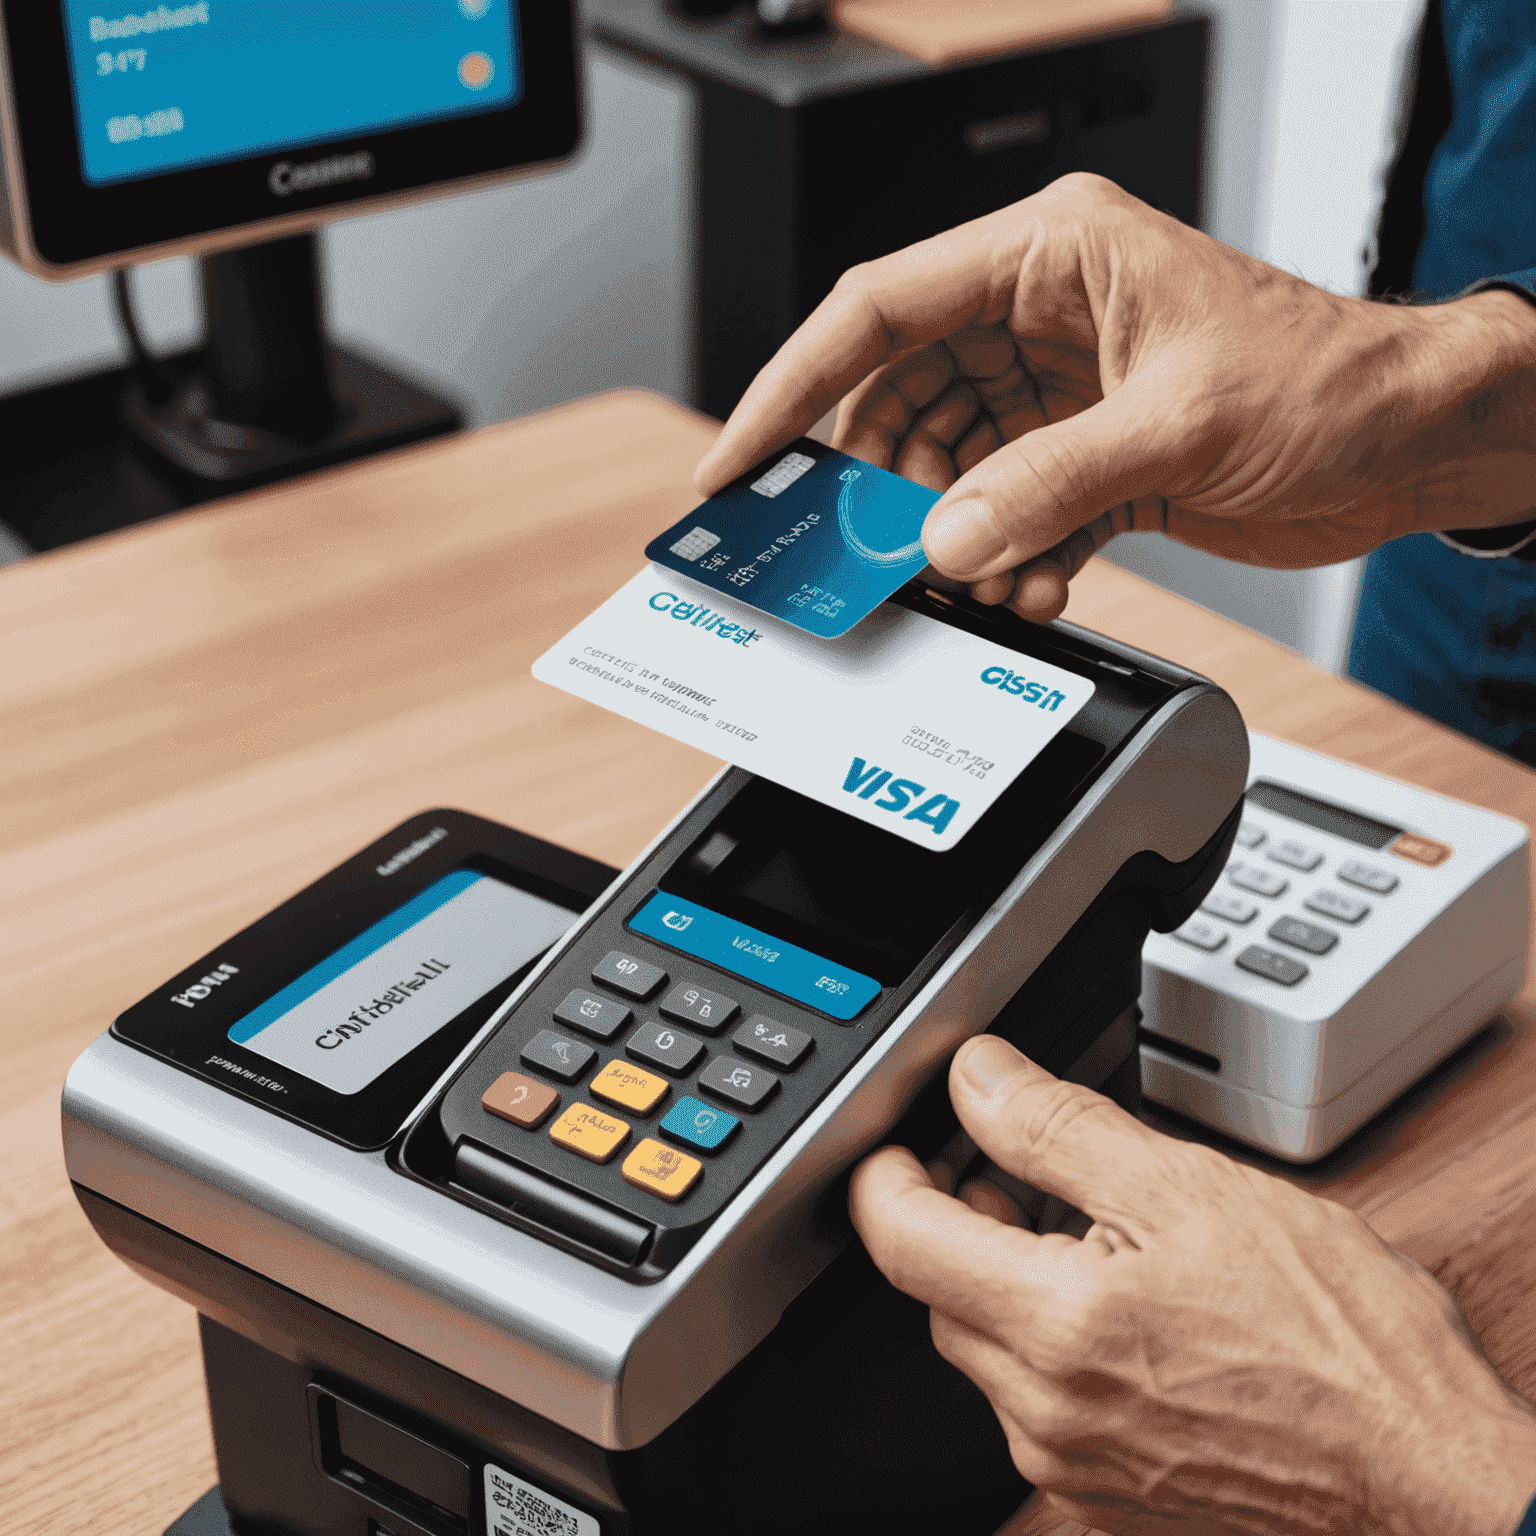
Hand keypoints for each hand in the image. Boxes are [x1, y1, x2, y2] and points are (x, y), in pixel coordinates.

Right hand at [695, 174, 1535, 622]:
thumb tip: (947, 541)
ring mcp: (1057, 397)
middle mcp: (1039, 321)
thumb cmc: (1330, 379)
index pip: (876, 311)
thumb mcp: (1178, 424)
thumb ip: (1047, 485)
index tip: (742, 460)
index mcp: (1048, 257)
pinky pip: (1003, 518)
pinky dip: (1006, 563)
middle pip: (899, 404)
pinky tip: (1033, 586)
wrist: (1414, 442)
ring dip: (949, 541)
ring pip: (946, 473)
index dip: (792, 386)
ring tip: (973, 580)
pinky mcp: (1083, 463)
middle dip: (878, 490)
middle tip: (862, 557)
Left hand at [848, 1036, 1535, 1535]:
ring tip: (1090, 1229)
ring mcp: (1076, 1467)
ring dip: (1011, 1280)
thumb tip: (979, 1079)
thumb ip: (1060, 1127)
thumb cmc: (1344, 1350)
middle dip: (960, 1220)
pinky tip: (1127, 1307)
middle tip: (1011, 1169)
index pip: (900, 1239)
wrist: (1434, 1486)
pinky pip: (1043, 1402)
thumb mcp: (1192, 1189)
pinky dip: (1056, 1341)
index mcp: (1055, 1330)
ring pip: (992, 1348)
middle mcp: (1046, 1415)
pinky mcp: (1112, 1496)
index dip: (884, 1174)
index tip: (896, 1141)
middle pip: (941, 1293)